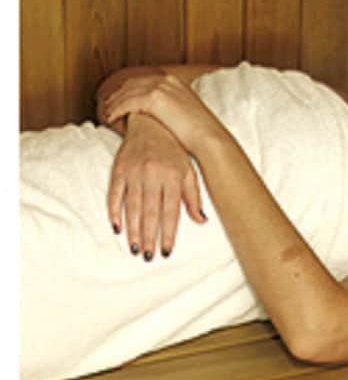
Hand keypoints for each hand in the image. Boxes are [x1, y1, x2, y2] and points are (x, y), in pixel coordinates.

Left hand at [102, 73, 218, 154]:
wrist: (208, 139)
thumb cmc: (201, 135)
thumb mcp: (187, 116)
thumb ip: (174, 111)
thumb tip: (167, 120)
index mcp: (175, 82)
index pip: (145, 81)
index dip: (130, 89)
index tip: (120, 98)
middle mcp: (167, 80)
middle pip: (134, 83)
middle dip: (119, 94)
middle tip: (107, 104)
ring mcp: (161, 88)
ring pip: (128, 92)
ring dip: (115, 102)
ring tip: (106, 112)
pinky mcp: (154, 99)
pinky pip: (128, 102)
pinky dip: (117, 109)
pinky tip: (111, 118)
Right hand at [108, 114, 206, 258]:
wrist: (150, 123)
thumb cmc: (174, 152)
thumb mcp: (189, 171)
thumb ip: (194, 197)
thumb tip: (201, 221)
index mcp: (173, 176)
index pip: (171, 211)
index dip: (168, 233)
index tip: (166, 251)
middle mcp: (153, 174)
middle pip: (151, 212)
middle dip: (150, 237)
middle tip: (149, 256)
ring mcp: (134, 171)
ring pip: (133, 206)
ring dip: (133, 230)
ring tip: (136, 249)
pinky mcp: (119, 169)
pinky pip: (115, 194)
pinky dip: (114, 212)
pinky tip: (117, 228)